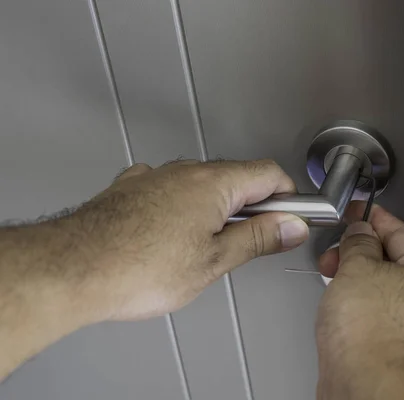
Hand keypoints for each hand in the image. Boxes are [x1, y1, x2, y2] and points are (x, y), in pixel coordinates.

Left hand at [55, 160, 308, 320]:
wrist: (73, 268)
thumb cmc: (135, 268)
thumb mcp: (213, 261)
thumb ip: (258, 239)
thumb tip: (290, 226)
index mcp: (213, 184)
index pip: (270, 174)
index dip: (288, 197)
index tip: (290, 220)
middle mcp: (185, 171)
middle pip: (239, 178)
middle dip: (254, 207)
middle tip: (252, 242)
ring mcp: (157, 177)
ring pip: (204, 185)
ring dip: (218, 209)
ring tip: (208, 248)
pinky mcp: (134, 188)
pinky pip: (173, 190)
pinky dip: (185, 208)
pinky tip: (175, 236)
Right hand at [316, 202, 403, 397]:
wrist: (368, 388)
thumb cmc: (375, 337)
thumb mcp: (359, 268)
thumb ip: (358, 242)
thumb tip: (358, 232)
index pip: (403, 234)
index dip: (375, 219)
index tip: (358, 213)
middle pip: (392, 263)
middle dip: (358, 253)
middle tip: (337, 251)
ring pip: (380, 289)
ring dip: (353, 279)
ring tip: (334, 280)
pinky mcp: (393, 348)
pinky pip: (372, 314)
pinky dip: (355, 305)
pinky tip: (339, 308)